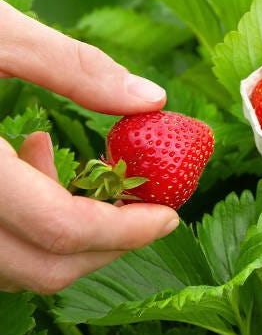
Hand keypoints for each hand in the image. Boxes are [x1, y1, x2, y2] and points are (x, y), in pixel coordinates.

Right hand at [0, 0, 178, 293]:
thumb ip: (73, 66)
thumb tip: (152, 100)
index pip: (60, 229)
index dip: (127, 232)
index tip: (172, 214)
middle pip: (41, 268)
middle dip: (108, 244)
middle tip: (145, 205)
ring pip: (12, 268)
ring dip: (67, 232)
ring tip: (71, 159)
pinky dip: (25, 222)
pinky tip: (27, 156)